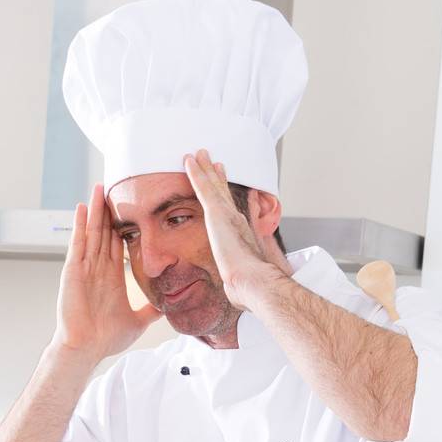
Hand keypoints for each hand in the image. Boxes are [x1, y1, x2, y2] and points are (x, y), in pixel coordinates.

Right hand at [53, 183, 159, 362]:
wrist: (87, 349)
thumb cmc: (105, 339)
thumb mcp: (138, 321)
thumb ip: (151, 309)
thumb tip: (170, 305)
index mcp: (112, 277)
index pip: (119, 243)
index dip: (124, 224)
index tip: (132, 206)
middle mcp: (98, 269)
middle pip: (105, 231)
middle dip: (109, 209)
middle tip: (115, 185)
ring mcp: (85, 268)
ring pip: (92, 231)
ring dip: (96, 209)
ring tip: (100, 186)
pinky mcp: (73, 271)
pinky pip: (78, 243)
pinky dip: (80, 224)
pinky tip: (84, 206)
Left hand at [183, 150, 282, 310]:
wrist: (252, 280)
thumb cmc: (247, 285)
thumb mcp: (239, 277)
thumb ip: (236, 275)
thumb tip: (234, 288)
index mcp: (239, 230)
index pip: (229, 207)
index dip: (225, 192)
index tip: (222, 179)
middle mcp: (234, 218)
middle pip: (222, 191)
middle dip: (215, 174)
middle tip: (210, 158)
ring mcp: (225, 214)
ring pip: (212, 185)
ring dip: (204, 167)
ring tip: (197, 153)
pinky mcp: (217, 213)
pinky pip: (203, 188)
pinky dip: (197, 172)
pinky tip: (189, 161)